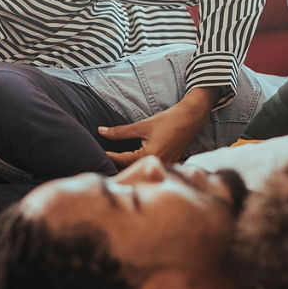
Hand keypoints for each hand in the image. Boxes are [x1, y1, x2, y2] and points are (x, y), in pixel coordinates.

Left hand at [99, 86, 217, 166]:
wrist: (192, 118)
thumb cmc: (168, 120)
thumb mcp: (142, 125)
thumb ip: (120, 132)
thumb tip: (101, 131)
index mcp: (149, 156)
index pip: (121, 160)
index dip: (108, 156)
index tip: (96, 154)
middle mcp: (157, 165)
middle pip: (130, 169)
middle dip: (116, 166)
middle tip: (100, 162)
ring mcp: (164, 166)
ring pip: (140, 170)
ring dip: (127, 168)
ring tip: (112, 165)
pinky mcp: (169, 164)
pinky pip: (150, 168)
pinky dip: (139, 166)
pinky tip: (131, 163)